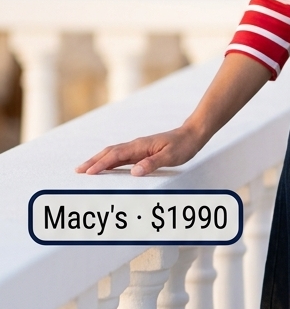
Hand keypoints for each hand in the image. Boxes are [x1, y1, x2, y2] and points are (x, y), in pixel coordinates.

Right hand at [77, 124, 202, 176]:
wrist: (191, 135)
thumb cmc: (182, 146)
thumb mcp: (170, 157)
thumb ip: (152, 163)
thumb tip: (133, 172)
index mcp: (140, 146)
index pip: (115, 156)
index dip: (101, 164)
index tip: (88, 173)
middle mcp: (135, 145)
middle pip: (109, 153)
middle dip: (93, 161)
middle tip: (78, 171)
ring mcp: (137, 148)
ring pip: (113, 154)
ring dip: (98, 161)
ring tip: (86, 169)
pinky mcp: (141, 151)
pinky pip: (121, 156)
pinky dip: (109, 161)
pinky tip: (106, 167)